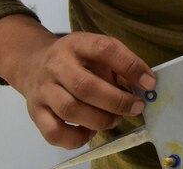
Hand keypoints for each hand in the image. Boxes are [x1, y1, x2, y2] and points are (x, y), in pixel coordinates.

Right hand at [0, 15, 155, 148]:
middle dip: (117, 101)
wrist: (33, 64)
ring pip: (70, 110)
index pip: (105, 49)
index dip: (130, 66)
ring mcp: (43, 90)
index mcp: (77, 44)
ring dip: (100, 120)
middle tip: (136, 107)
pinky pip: (54, 132)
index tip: (149, 83)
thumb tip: (145, 85)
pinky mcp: (35, 112)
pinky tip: (90, 132)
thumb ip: (119, 65)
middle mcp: (56, 65)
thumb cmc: (76, 60)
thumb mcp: (96, 52)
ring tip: (116, 119)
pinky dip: (76, 138)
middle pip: (85, 86)